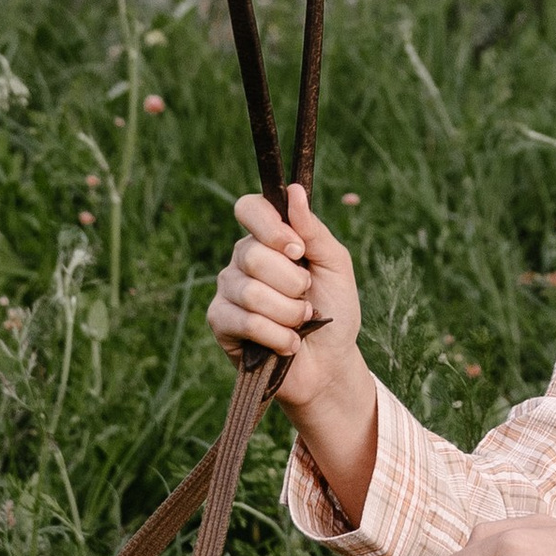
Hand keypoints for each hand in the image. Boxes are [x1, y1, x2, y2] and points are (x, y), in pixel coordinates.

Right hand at [208, 184, 364, 420]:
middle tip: (307, 298)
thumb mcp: (335, 265)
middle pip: (253, 254)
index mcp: (268, 238)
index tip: (297, 250)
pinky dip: (278, 336)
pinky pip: (246, 321)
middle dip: (293, 284)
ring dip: (290, 314)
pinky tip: (289, 344)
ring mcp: (228, 289)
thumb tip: (294, 191)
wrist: (330, 363)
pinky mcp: (220, 321)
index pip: (249, 208)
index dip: (270, 227)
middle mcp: (242, 259)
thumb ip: (314, 231)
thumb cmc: (334, 310)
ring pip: (252, 292)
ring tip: (301, 323)